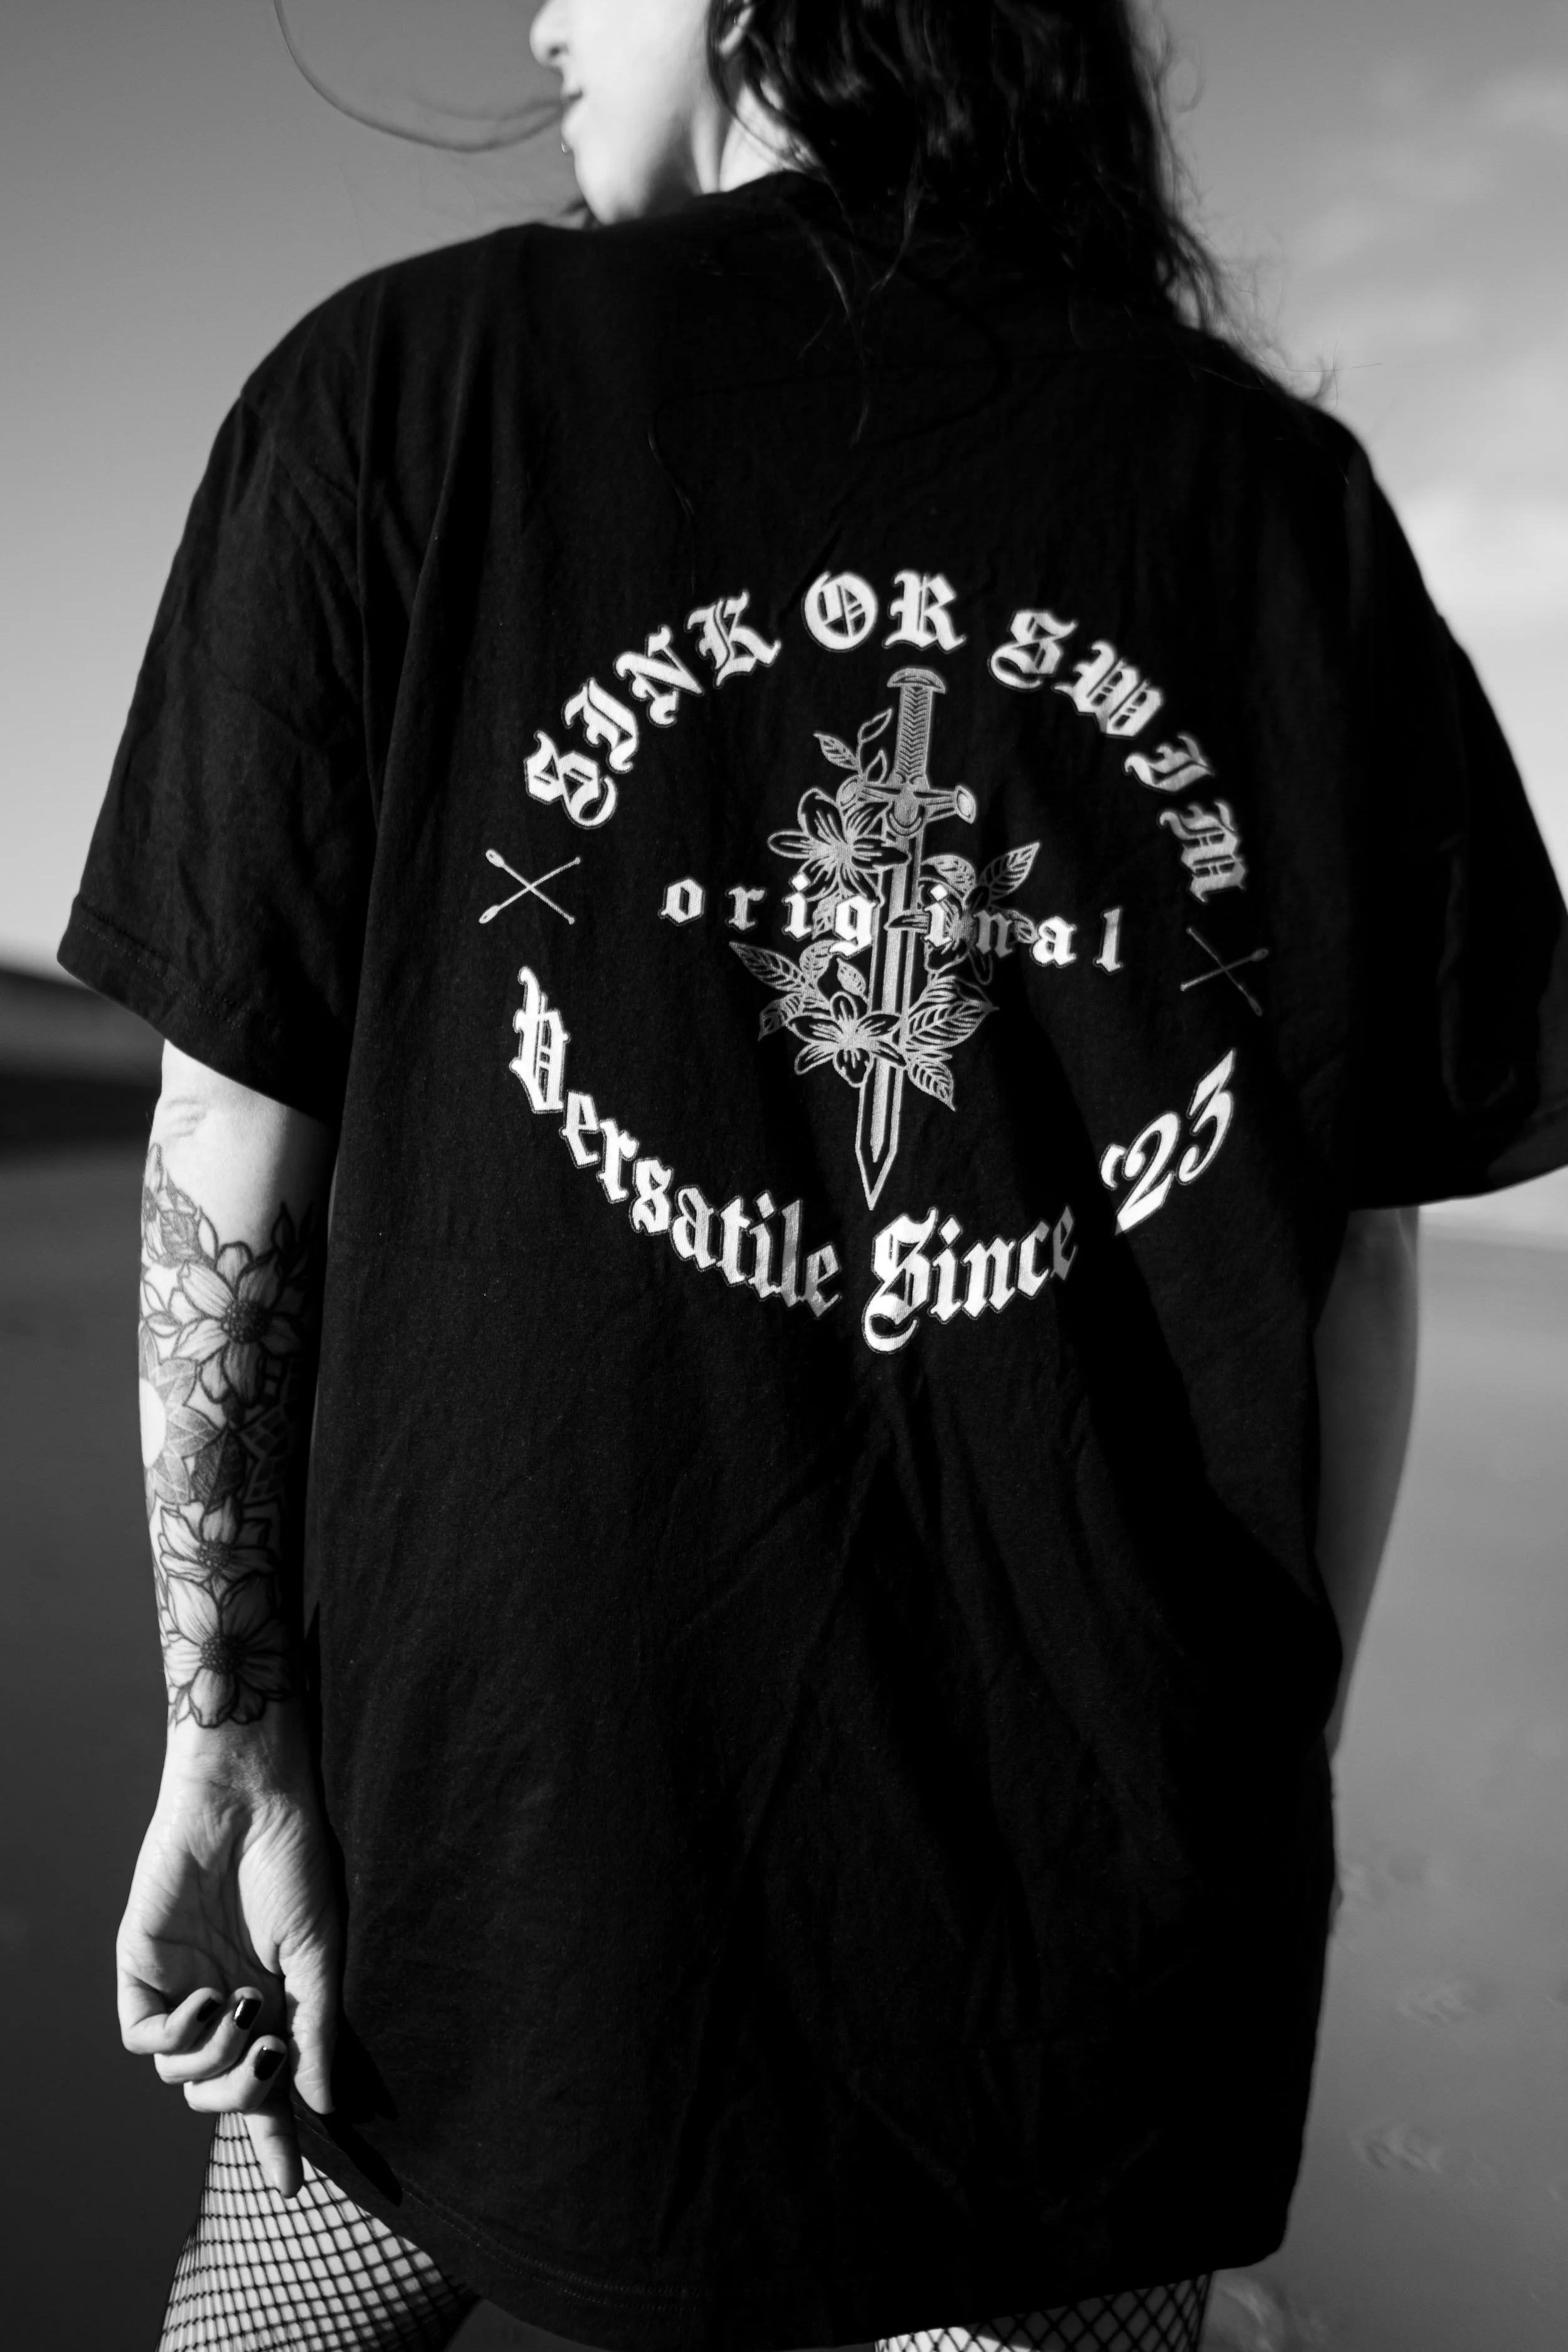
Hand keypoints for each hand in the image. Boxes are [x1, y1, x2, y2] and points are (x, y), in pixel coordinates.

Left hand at [117, 1745, 341, 2198]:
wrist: (248, 1799)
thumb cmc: (294, 1864)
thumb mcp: (321, 1955)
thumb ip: (317, 2032)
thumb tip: (325, 2108)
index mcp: (274, 2000)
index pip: (271, 2088)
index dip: (278, 2140)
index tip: (290, 2191)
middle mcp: (226, 2002)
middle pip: (219, 2095)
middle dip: (243, 2096)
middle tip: (271, 2055)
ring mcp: (182, 1987)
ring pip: (180, 2078)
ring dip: (215, 2061)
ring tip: (245, 2006)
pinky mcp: (142, 1967)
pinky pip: (145, 2039)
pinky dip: (177, 2036)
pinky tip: (210, 1996)